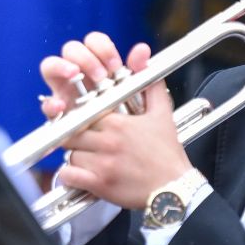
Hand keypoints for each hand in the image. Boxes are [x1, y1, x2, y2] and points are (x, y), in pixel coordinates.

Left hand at [38, 37, 192, 209]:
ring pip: (70, 154)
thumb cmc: (166, 153)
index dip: (78, 118)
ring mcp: (103, 163)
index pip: (82, 113)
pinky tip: (81, 175)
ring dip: (75, 157)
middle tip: (82, 142)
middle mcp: (108, 140)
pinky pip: (69, 175)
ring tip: (89, 159)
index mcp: (118, 122)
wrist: (175, 189)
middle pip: (71, 132)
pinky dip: (70, 175)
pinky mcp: (100, 184)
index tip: (81, 123)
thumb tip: (144, 56)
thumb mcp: (162, 115)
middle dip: (74, 137)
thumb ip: (150, 85)